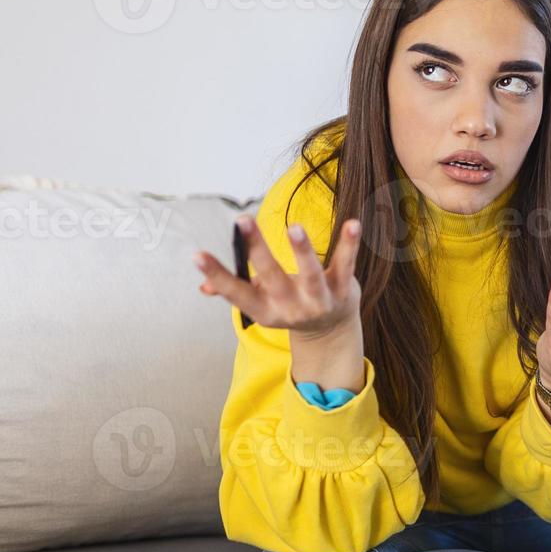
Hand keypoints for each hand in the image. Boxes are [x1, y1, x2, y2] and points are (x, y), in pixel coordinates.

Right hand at [193, 215, 362, 338]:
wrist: (331, 331)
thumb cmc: (290, 305)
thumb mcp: (263, 303)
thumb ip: (238, 291)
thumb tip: (204, 287)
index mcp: (265, 310)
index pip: (236, 293)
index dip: (217, 275)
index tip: (197, 255)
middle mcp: (291, 308)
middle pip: (271, 278)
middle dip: (257, 250)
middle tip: (242, 220)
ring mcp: (319, 301)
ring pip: (310, 275)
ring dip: (302, 251)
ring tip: (294, 227)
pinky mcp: (343, 290)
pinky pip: (346, 265)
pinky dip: (349, 245)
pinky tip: (353, 224)